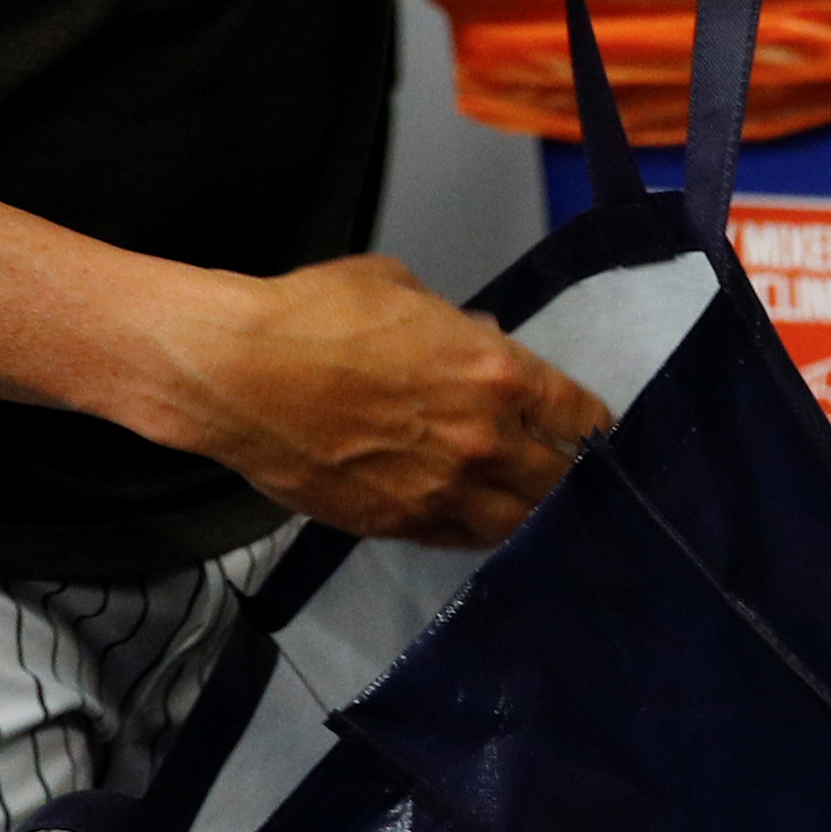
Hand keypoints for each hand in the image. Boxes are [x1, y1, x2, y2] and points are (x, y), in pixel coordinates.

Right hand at [151, 254, 609, 547]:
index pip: (582, 418)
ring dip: (528, 515)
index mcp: (498, 374)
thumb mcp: (405, 292)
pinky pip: (457, 539)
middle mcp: (483, 441)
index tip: (594, 434)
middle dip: (571, 479)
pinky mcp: (393, 523)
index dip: (594, 429)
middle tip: (570, 478)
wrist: (236, 372)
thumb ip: (457, 327)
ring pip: (516, 525)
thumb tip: (479, 341)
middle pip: (559, 481)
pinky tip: (476, 520)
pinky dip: (474, 531)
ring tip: (530, 508)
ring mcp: (440, 491)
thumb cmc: (316, 313)